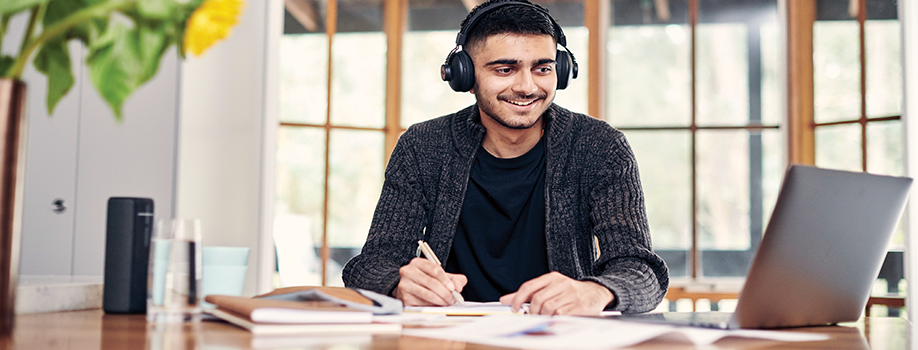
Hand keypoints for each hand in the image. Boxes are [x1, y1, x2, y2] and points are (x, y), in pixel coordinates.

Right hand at [395, 257, 466, 305]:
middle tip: (453, 299)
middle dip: (445, 293)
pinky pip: (422, 303)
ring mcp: (404, 285)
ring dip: (440, 300)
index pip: (435, 269)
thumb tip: (458, 287)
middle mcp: (408, 271)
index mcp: (417, 263)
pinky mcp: (405, 298)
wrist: (410, 290)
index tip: (453, 288)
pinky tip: (437, 305)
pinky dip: (432, 306)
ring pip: (427, 294)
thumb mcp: (441, 276)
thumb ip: (454, 279)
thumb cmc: (427, 281)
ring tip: (447, 302)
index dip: (446, 280)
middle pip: (431, 282)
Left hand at [499, 272, 613, 315]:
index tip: (513, 308)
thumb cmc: (570, 292)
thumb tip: (505, 300)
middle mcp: (562, 283)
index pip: (529, 286)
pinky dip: (554, 319)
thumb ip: (528, 294)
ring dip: (543, 316)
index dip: (517, 298)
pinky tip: (556, 318)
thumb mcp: (550, 288)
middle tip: (532, 317)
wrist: (597, 292)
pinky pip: (560, 314)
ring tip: (545, 318)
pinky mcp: (579, 305)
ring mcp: (571, 294)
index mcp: (552, 277)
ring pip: (548, 308)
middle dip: (532, 311)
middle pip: (537, 299)